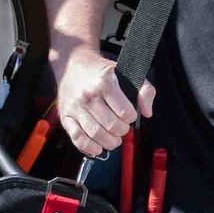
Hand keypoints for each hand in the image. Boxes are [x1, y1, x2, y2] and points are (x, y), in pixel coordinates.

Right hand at [56, 46, 154, 160]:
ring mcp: (75, 107)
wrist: (73, 65)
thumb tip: (147, 112)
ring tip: (113, 139)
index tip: (129, 116)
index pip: (125, 112)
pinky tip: (97, 147)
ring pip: (96, 134)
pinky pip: (78, 138)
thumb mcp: (127, 73)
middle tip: (122, 128)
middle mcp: (88, 95)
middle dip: (122, 131)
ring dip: (109, 142)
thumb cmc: (101, 72)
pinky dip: (89, 147)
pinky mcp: (66, 117)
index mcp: (105, 83)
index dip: (131, 118)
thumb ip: (145, 90)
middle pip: (112, 126)